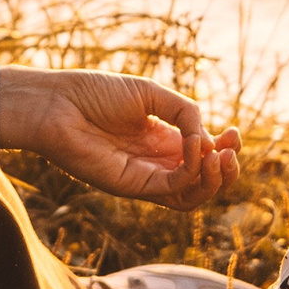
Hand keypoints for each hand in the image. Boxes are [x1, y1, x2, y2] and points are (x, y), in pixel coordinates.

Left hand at [7, 68, 241, 209]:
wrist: (55, 104)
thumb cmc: (94, 93)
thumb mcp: (150, 94)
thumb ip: (185, 112)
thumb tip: (207, 139)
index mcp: (161, 138)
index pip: (203, 155)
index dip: (225, 148)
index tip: (233, 132)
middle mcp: (156, 161)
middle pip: (203, 180)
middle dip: (227, 169)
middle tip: (231, 149)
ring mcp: (145, 176)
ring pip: (192, 195)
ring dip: (216, 180)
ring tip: (222, 157)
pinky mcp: (132, 186)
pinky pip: (173, 190)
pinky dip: (192, 173)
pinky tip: (195, 152)